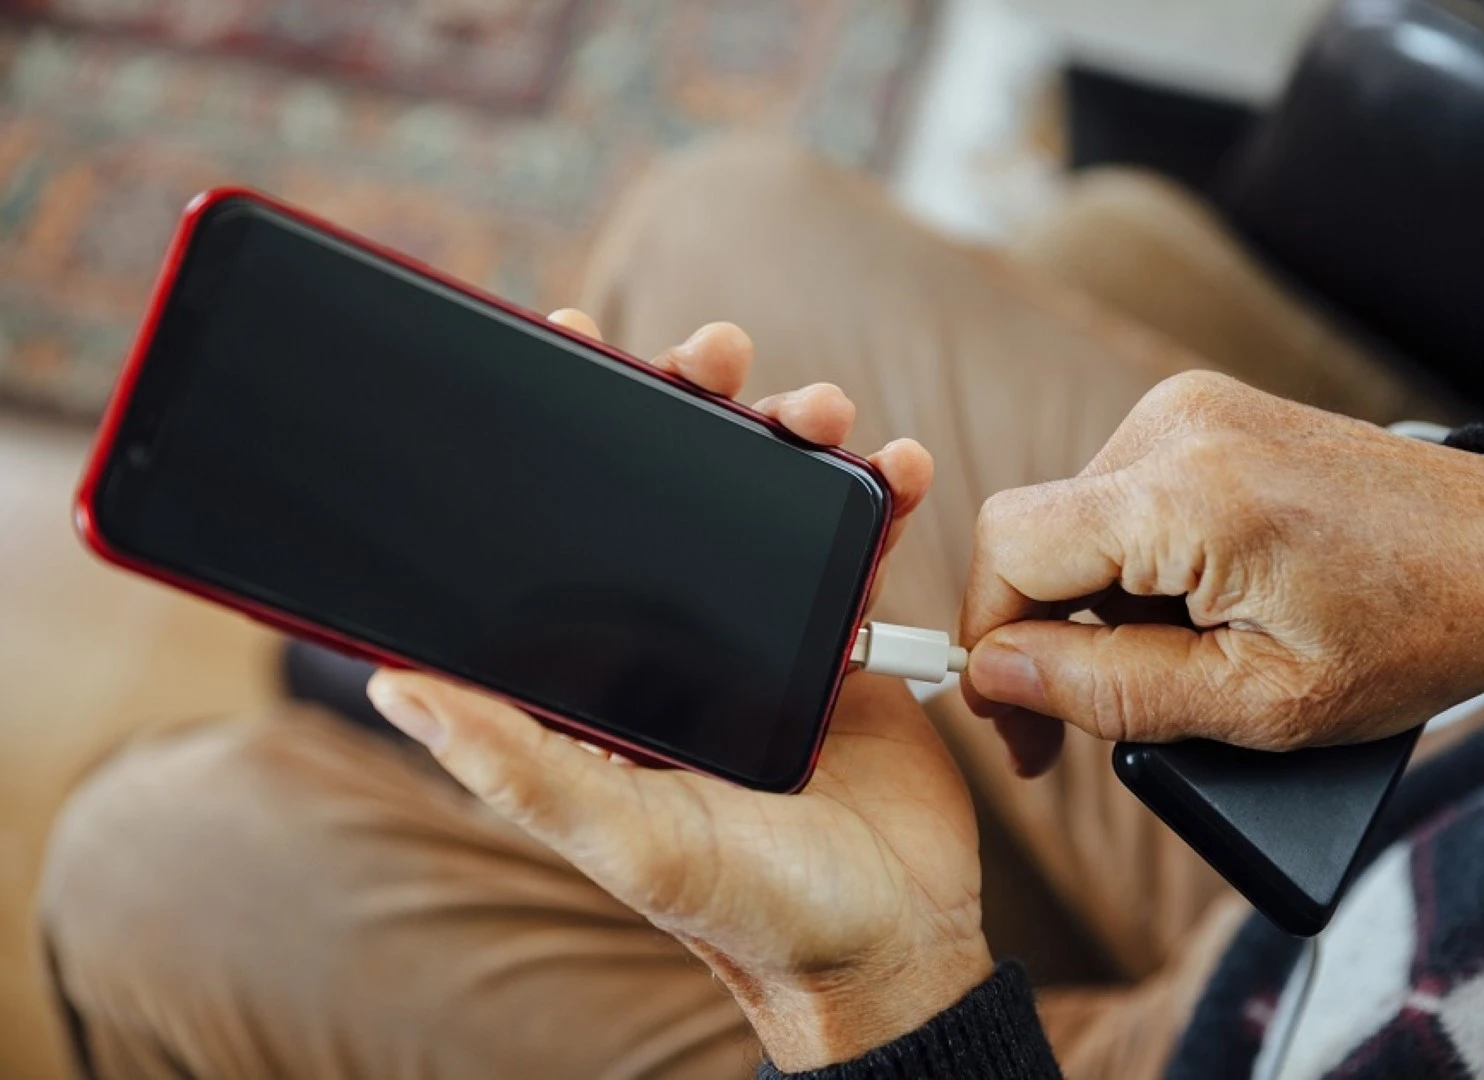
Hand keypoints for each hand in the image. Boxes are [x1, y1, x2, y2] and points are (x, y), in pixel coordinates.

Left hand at [368, 311, 989, 1070]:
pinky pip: (858, 545)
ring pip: (770, 499)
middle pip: (677, 487)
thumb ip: (520, 766)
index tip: (574, 340)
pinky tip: (899, 467)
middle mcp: (678, 638)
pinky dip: (880, 496)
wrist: (889, 945)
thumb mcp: (623, 838)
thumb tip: (396, 684)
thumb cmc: (748, 911)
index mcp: (607, 672)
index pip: (566, 528)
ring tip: (822, 412)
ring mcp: (766, 632)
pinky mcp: (845, 641)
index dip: (565, 430)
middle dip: (696, 399)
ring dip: (794, 433)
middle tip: (716, 354)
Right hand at [961, 371, 1483, 774]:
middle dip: (1042, 634)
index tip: (1015, 712)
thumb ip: (1111, 690)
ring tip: (1168, 661)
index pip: (1010, 543)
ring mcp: (1189, 406)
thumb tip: (995, 675)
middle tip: (1076, 718)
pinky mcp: (1203, 410)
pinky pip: (1117, 496)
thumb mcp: (1261, 703)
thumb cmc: (1411, 633)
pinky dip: (1131, 564)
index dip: (991, 634)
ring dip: (1094, 602)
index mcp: (1189, 495)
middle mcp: (1176, 426)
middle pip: (1035, 534)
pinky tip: (1190, 606)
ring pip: (1073, 520)